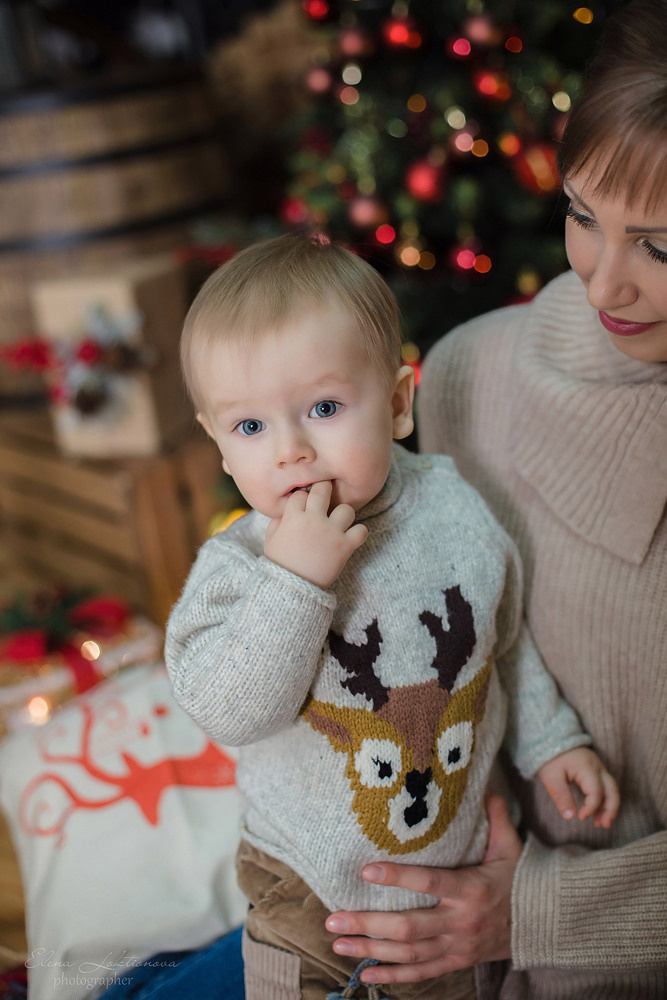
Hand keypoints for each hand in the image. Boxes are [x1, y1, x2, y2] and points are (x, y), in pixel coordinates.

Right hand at [264, 480, 367, 589]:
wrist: (292, 588)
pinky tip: (352, 536)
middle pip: (323, 490)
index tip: (305, 506)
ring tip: (339, 522)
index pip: (301, 495)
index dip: (303, 499)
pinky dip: (359, 533)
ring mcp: (331, 532)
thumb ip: (277, 522)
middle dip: (324, 489)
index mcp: (293, 517)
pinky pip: (361, 531)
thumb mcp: (270, 540)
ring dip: (343, 515)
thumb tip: (286, 514)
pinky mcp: (344, 546)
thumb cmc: (280, 563)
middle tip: (326, 495)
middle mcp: (313, 520)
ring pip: (347, 509)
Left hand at [324, 793, 521, 984]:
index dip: (397, 877)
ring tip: (338, 942)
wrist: (542, 924)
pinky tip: (366, 974)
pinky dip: (393, 976)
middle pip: (408, 927)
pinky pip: (421, 973)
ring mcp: (457, 947)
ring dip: (370, 950)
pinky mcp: (456, 962)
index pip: (429, 882)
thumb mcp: (512, 846)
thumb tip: (486, 785)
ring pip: (408, 953)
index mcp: (471, 890)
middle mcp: (461, 923)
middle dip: (368, 924)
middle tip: (334, 917)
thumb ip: (496, 817)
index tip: (366, 870)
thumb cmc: (520, 880)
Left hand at [537, 747, 619, 828]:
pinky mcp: (597, 771)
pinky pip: (607, 787)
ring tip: (601, 823)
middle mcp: (598, 767)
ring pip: (612, 789)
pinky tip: (597, 813)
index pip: (596, 791)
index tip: (581, 817)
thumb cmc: (550, 758)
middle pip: (612, 790)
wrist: (552, 740)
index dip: (591, 807)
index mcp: (586, 767)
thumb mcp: (550, 777)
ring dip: (609, 807)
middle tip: (604, 825)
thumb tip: (570, 816)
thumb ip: (560, 796)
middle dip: (611, 809)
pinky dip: (605, 801)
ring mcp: (599, 768)